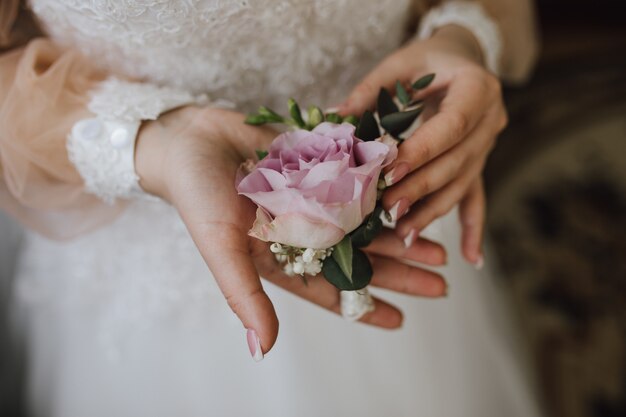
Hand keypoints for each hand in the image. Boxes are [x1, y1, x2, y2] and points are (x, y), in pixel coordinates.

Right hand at [135, 106, 446, 357]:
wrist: (188, 139)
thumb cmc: (197, 196)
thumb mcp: (221, 247)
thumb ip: (244, 295)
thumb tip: (263, 350)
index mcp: (283, 256)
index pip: (332, 289)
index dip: (365, 306)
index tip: (402, 319)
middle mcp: (304, 229)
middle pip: (360, 255)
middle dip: (400, 267)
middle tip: (441, 278)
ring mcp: (313, 197)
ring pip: (367, 219)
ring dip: (400, 230)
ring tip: (437, 240)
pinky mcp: (316, 164)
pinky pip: (357, 177)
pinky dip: (383, 184)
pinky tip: (414, 188)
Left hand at [339, 25, 507, 265]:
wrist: (462, 60)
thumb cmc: (427, 59)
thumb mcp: (400, 64)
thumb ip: (369, 90)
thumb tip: (332, 118)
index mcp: (478, 88)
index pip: (451, 127)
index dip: (423, 151)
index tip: (391, 172)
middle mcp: (491, 121)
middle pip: (456, 163)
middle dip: (420, 188)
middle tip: (388, 208)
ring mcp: (489, 147)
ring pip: (462, 186)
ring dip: (433, 212)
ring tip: (405, 235)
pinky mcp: (480, 165)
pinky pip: (477, 199)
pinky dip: (473, 229)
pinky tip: (473, 259)